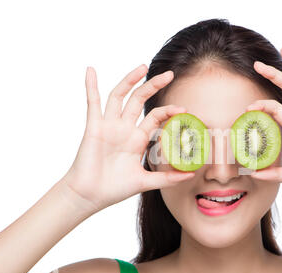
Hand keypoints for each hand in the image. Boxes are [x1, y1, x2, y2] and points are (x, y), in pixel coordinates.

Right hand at [61, 65, 193, 212]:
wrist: (91, 196)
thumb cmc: (114, 189)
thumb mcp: (145, 181)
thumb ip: (167, 178)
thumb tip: (190, 176)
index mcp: (136, 139)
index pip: (155, 117)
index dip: (168, 111)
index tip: (184, 110)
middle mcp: (124, 129)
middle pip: (139, 100)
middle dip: (154, 86)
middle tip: (170, 74)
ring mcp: (109, 126)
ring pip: (119, 96)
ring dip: (129, 80)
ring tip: (142, 67)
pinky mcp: (94, 128)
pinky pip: (92, 103)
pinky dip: (91, 86)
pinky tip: (91, 70)